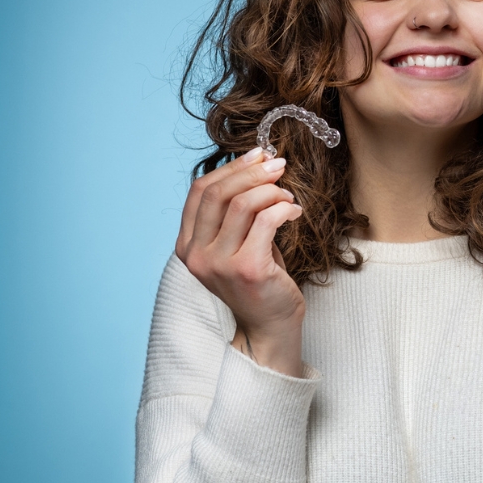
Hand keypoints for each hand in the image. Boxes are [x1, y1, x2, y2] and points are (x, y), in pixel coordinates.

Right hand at [176, 147, 306, 376]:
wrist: (270, 327)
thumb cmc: (258, 281)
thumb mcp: (237, 243)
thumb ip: (236, 212)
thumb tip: (257, 163)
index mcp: (187, 246)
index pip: (200, 191)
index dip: (231, 168)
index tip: (258, 155)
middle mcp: (196, 255)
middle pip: (219, 193)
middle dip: (253, 172)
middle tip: (279, 164)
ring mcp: (219, 263)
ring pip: (243, 204)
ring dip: (272, 191)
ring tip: (289, 197)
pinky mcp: (248, 269)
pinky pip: (266, 221)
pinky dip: (284, 208)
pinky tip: (294, 212)